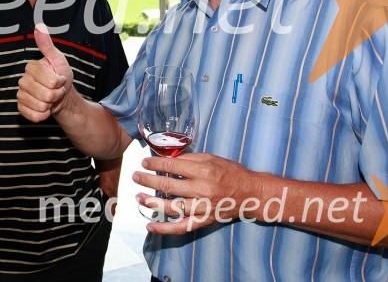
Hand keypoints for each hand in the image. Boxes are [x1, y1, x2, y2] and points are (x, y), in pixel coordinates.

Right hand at [17, 23, 72, 121]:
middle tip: (56, 90)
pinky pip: (34, 116)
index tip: (59, 79)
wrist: (61, 97)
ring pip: (40, 106)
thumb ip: (48, 45)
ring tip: (51, 99)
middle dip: (56, 95)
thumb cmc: (60, 76)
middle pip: (46, 94)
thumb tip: (39, 26)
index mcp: (31, 67)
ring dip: (50, 105)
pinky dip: (43, 115)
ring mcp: (20, 95)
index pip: (50, 81)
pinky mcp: (21, 108)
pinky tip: (44, 109)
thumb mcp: (58, 59)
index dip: (59, 82)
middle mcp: (23, 80)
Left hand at [133, 153, 261, 233]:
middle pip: (167, 186)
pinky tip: (150, 226)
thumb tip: (168, 158)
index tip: (145, 163)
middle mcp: (202, 190)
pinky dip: (164, 229)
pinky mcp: (203, 221)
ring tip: (138, 197)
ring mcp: (202, 207)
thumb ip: (189, 158)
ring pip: (170, 207)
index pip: (172, 166)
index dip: (155, 164)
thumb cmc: (231, 172)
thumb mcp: (212, 158)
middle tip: (136, 177)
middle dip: (147, 181)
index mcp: (204, 171)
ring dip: (151, 202)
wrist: (251, 194)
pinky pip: (181, 227)